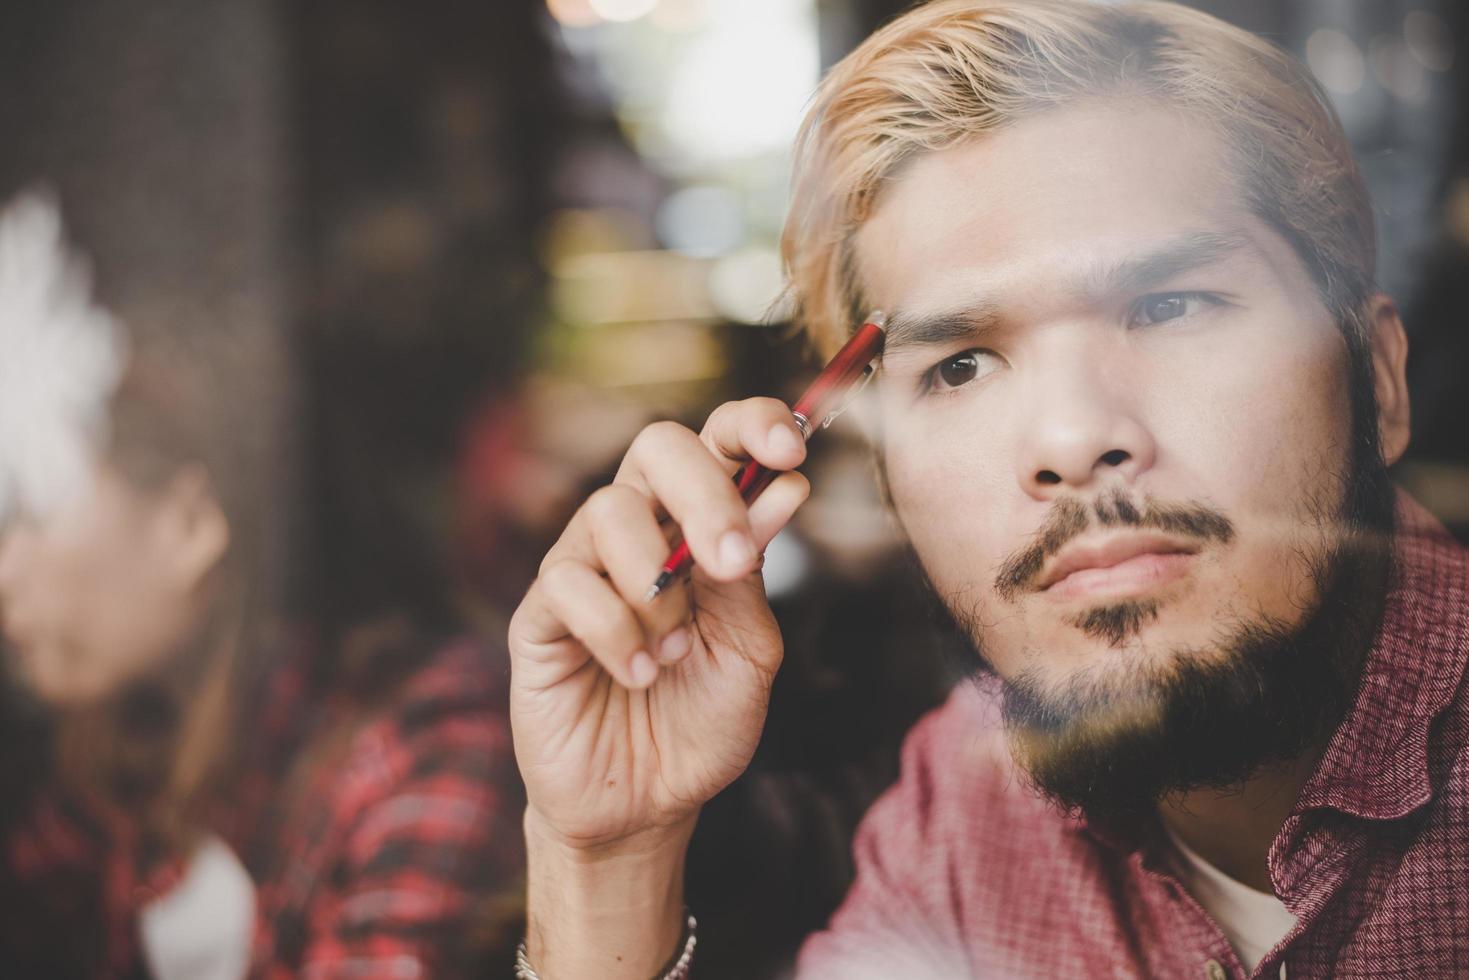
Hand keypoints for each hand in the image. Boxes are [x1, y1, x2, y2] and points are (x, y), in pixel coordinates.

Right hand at [509, 397, 809, 853]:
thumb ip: (754, 570)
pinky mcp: (540, 614)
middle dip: (704, 494)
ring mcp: (583, 566)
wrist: (648, 803)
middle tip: (732, 563)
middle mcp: (638, 531)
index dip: (752, 422)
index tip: (793, 448)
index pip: (716, 439)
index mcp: (696, 526)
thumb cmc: (703, 721)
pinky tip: (642, 675)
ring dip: (657, 585)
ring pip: (608, 511)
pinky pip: (569, 583)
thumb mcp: (749, 647)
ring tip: (676, 650)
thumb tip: (786, 484)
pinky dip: (618, 631)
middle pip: (655, 446)